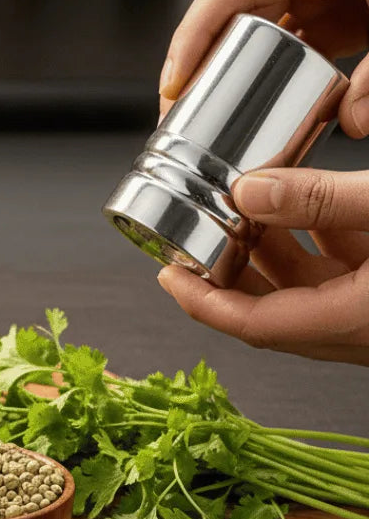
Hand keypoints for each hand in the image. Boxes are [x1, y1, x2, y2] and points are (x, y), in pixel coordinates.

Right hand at [157, 0, 368, 130]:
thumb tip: (355, 121)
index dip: (194, 35)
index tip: (175, 82)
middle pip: (225, 6)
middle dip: (192, 60)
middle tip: (175, 111)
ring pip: (238, 23)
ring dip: (212, 67)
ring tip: (192, 113)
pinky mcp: (317, 5)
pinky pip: (264, 34)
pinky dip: (243, 68)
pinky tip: (230, 101)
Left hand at [157, 167, 368, 364]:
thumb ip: (325, 200)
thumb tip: (252, 192)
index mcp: (350, 320)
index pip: (253, 324)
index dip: (202, 300)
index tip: (169, 275)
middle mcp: (359, 326)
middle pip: (271, 306)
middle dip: (230, 267)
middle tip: (196, 234)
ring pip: (308, 285)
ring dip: (273, 246)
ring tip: (243, 204)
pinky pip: (344, 266)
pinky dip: (319, 234)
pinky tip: (306, 197)